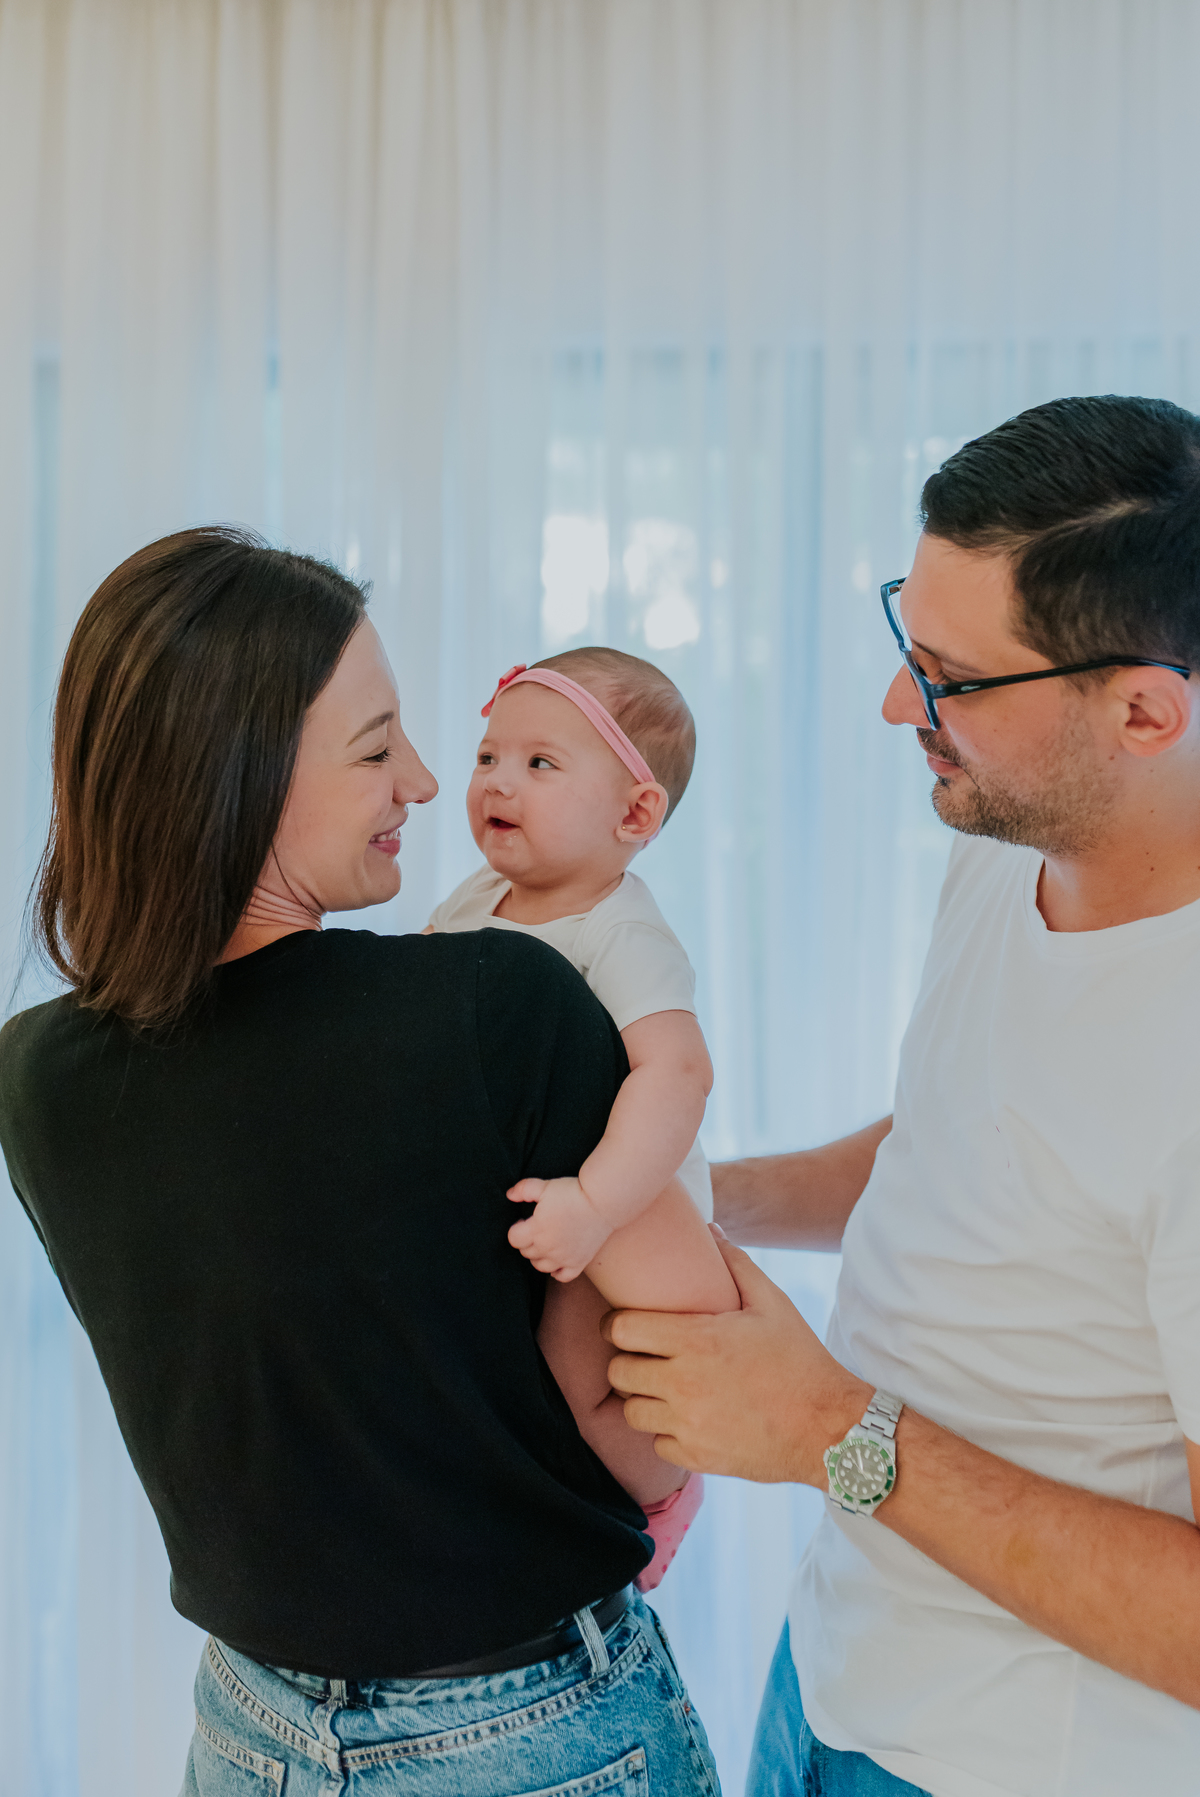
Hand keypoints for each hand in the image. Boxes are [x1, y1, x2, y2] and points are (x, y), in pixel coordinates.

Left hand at [507, 1176, 614, 1281]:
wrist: (602, 1201)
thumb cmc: (572, 1192)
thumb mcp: (545, 1186)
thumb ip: (523, 1189)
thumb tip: (509, 1195)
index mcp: (536, 1230)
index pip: (513, 1239)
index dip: (516, 1228)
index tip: (525, 1220)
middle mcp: (547, 1248)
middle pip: (526, 1252)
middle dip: (527, 1240)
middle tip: (537, 1227)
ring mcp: (563, 1258)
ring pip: (540, 1266)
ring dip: (539, 1256)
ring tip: (546, 1242)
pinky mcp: (578, 1263)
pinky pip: (562, 1276)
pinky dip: (556, 1271)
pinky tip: (557, 1260)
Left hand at [602, 1236, 869, 1482]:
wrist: (828, 1428)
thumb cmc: (799, 1360)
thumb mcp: (772, 1303)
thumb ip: (735, 1264)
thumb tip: (711, 1230)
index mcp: (696, 1340)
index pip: (622, 1329)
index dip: (617, 1324)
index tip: (625, 1325)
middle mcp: (683, 1383)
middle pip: (618, 1371)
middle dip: (627, 1360)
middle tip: (645, 1356)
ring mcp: (688, 1424)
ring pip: (631, 1411)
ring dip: (643, 1398)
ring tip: (663, 1389)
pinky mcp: (697, 1457)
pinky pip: (657, 1443)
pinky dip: (667, 1432)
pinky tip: (688, 1418)